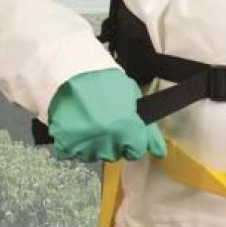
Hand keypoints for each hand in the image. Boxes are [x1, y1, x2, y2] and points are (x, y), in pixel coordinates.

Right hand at [47, 69, 166, 161]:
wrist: (71, 71)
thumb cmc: (104, 81)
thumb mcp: (133, 98)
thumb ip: (148, 130)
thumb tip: (159, 152)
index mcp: (127, 130)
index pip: (136, 151)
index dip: (133, 140)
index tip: (127, 131)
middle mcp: (107, 142)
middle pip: (114, 154)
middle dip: (112, 141)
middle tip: (104, 119)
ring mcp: (85, 146)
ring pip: (93, 155)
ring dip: (92, 143)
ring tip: (88, 119)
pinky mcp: (65, 145)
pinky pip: (71, 153)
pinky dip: (72, 143)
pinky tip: (75, 125)